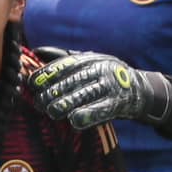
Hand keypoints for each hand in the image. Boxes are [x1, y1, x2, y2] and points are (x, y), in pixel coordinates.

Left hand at [28, 50, 170, 130]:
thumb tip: (36, 51)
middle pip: (73, 80)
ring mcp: (110, 86)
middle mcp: (100, 69)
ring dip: (66, 104)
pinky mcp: (118, 103)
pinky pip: (101, 110)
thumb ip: (63, 59)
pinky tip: (74, 120)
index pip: (65, 65)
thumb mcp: (87, 63)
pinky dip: (87, 115)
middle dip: (53, 92)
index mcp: (89, 60)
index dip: (47, 74)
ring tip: (52, 111)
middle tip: (40, 103)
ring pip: (84, 94)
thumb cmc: (103, 76)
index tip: (32, 83)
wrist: (139, 89)